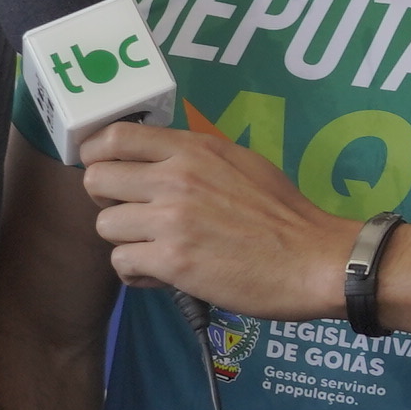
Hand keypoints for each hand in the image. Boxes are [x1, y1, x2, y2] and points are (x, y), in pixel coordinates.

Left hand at [81, 121, 355, 322]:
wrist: (315, 259)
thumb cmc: (284, 214)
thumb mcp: (241, 162)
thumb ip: (195, 158)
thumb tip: (157, 161)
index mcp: (193, 148)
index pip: (114, 136)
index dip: (98, 155)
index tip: (108, 172)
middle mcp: (176, 177)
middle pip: (95, 179)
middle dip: (107, 201)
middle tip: (132, 215)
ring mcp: (172, 219)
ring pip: (105, 225)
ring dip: (126, 241)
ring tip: (154, 249)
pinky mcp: (173, 261)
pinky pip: (122, 263)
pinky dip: (137, 272)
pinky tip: (162, 273)